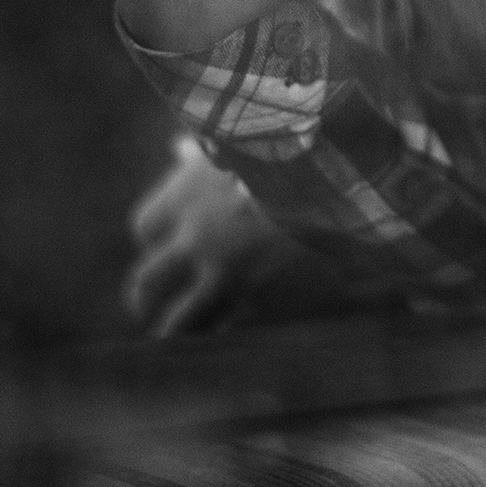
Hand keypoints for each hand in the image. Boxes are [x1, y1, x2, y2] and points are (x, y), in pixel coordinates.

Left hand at [125, 142, 280, 336]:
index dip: (152, 241)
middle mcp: (197, 238)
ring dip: (174, 331)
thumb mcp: (240, 148)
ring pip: (180, 321)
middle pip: (147, 280)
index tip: (162, 249)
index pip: (144, 228)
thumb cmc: (294, 160)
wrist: (343, 190)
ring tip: (173, 339)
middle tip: (144, 307)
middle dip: (142, 298)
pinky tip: (227, 332)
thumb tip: (178, 147)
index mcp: (188, 196)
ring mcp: (225, 274)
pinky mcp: (258, 302)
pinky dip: (223, 332)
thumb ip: (203, 157)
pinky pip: (227, 329)